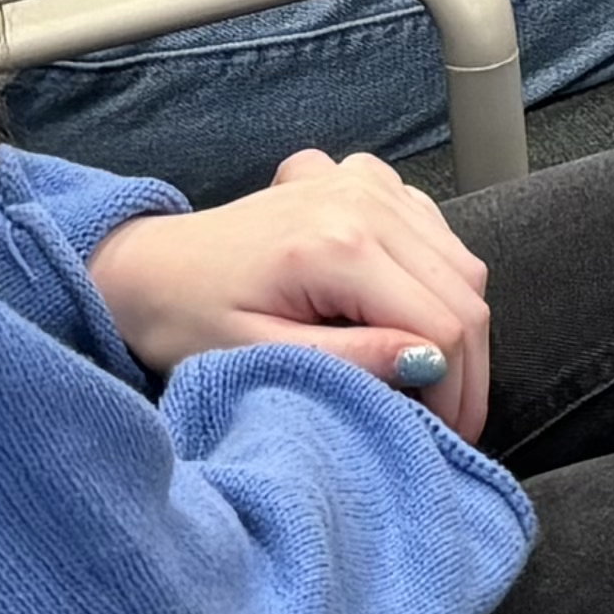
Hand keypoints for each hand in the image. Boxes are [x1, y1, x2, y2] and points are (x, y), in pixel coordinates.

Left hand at [84, 147, 494, 442]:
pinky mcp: (366, 178)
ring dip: (454, 322)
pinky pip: (435, 230)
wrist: (148, 268)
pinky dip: (435, 277)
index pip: (443, 323)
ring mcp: (367, 180)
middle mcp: (364, 200)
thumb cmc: (187, 317)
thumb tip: (429, 364)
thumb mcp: (259, 356)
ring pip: (460, 260)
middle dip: (465, 365)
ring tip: (419, 373)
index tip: (444, 436)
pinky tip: (400, 309)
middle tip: (445, 420)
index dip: (456, 390)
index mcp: (338, 244)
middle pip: (463, 290)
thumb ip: (349, 360)